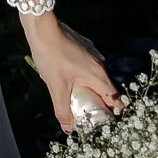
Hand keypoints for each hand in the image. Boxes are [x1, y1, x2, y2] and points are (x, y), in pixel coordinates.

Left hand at [20, 12, 121, 132]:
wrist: (42, 28)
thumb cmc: (51, 57)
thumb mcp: (56, 88)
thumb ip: (63, 110)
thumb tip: (68, 129)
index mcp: (98, 75)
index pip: (115, 99)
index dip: (113, 113)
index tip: (105, 122)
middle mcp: (100, 63)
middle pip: (105, 89)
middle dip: (97, 103)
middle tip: (86, 114)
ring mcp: (93, 53)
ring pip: (95, 77)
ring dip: (88, 88)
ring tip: (75, 97)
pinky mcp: (84, 47)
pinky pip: (87, 67)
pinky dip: (82, 76)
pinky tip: (67, 78)